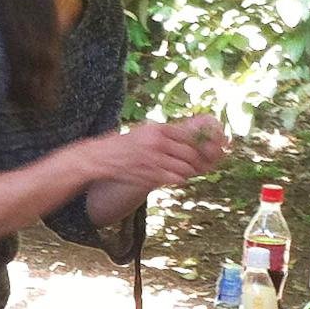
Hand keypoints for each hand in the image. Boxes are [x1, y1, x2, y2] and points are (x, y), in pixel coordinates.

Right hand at [93, 114, 230, 192]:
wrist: (102, 158)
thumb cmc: (125, 144)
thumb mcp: (145, 131)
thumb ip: (165, 134)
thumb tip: (187, 137)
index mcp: (158, 129)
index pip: (187, 136)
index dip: (199, 144)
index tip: (207, 147)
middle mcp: (158, 143)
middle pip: (189, 153)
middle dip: (197, 159)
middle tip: (201, 162)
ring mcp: (155, 160)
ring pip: (184, 167)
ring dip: (189, 170)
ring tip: (188, 170)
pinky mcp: (151, 174)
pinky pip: (174, 178)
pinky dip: (179, 179)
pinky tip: (176, 176)